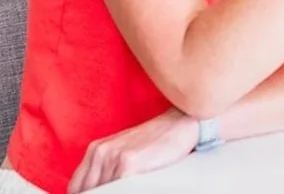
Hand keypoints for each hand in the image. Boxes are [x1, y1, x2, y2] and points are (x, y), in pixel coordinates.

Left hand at [68, 108, 197, 192]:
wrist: (181, 123)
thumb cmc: (156, 140)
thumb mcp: (124, 152)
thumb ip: (104, 171)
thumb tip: (94, 190)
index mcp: (95, 150)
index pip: (76, 188)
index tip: (102, 192)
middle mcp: (100, 152)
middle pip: (88, 191)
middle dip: (102, 193)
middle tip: (120, 188)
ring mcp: (113, 157)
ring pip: (102, 191)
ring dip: (114, 192)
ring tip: (130, 186)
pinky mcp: (128, 164)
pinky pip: (116, 191)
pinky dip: (126, 190)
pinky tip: (138, 186)